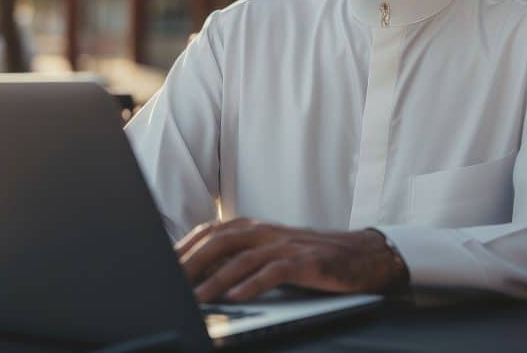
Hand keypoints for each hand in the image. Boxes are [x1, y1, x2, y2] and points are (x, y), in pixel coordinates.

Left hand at [175, 218, 408, 302]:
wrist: (362, 255)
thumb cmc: (313, 257)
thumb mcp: (274, 252)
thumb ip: (244, 256)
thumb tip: (206, 273)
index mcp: (256, 227)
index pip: (212, 232)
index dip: (186, 247)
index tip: (164, 264)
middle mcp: (267, 231)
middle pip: (220, 241)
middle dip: (192, 262)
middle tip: (171, 282)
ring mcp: (286, 245)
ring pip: (242, 258)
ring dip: (215, 279)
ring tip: (196, 298)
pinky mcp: (305, 262)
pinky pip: (273, 272)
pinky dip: (252, 284)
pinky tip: (236, 297)